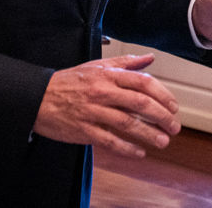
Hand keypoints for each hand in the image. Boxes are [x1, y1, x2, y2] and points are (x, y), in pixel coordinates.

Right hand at [32, 54, 179, 160]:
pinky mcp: (83, 130)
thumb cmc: (69, 82)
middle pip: (140, 103)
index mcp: (108, 75)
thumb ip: (126, 63)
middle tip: (174, 126)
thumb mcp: (97, 66)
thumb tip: (149, 58)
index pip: (143, 82)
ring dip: (149, 134)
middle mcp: (103, 92)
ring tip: (163, 141)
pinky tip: (139, 152)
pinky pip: (109, 141)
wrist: (37, 98)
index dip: (162, 94)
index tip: (173, 106)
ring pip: (127, 123)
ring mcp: (93, 112)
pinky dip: (126, 148)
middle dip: (161, 116)